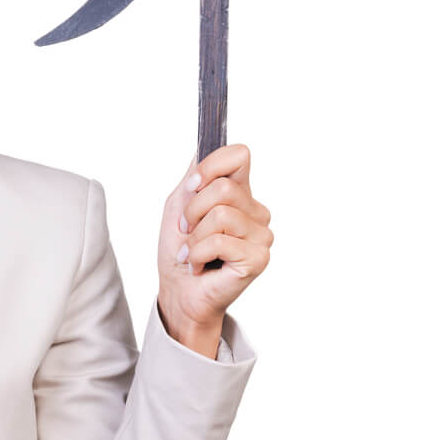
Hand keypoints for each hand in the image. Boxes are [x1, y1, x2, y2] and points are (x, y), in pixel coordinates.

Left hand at [156, 144, 272, 350]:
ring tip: (193, 251)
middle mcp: (255, 210)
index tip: (191, 185)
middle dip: (193, 210)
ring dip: (194, 236)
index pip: (240, 155)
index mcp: (239, 192)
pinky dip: (197, 254)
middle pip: (223, 187)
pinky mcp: (259, 257)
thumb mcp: (178, 204)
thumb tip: (201, 150)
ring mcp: (261, 234)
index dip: (212, 165)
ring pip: (221, 214)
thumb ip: (193, 177)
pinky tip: (199, 265)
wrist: (178, 289)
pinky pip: (220, 241)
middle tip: (187, 231)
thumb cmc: (179, 249)